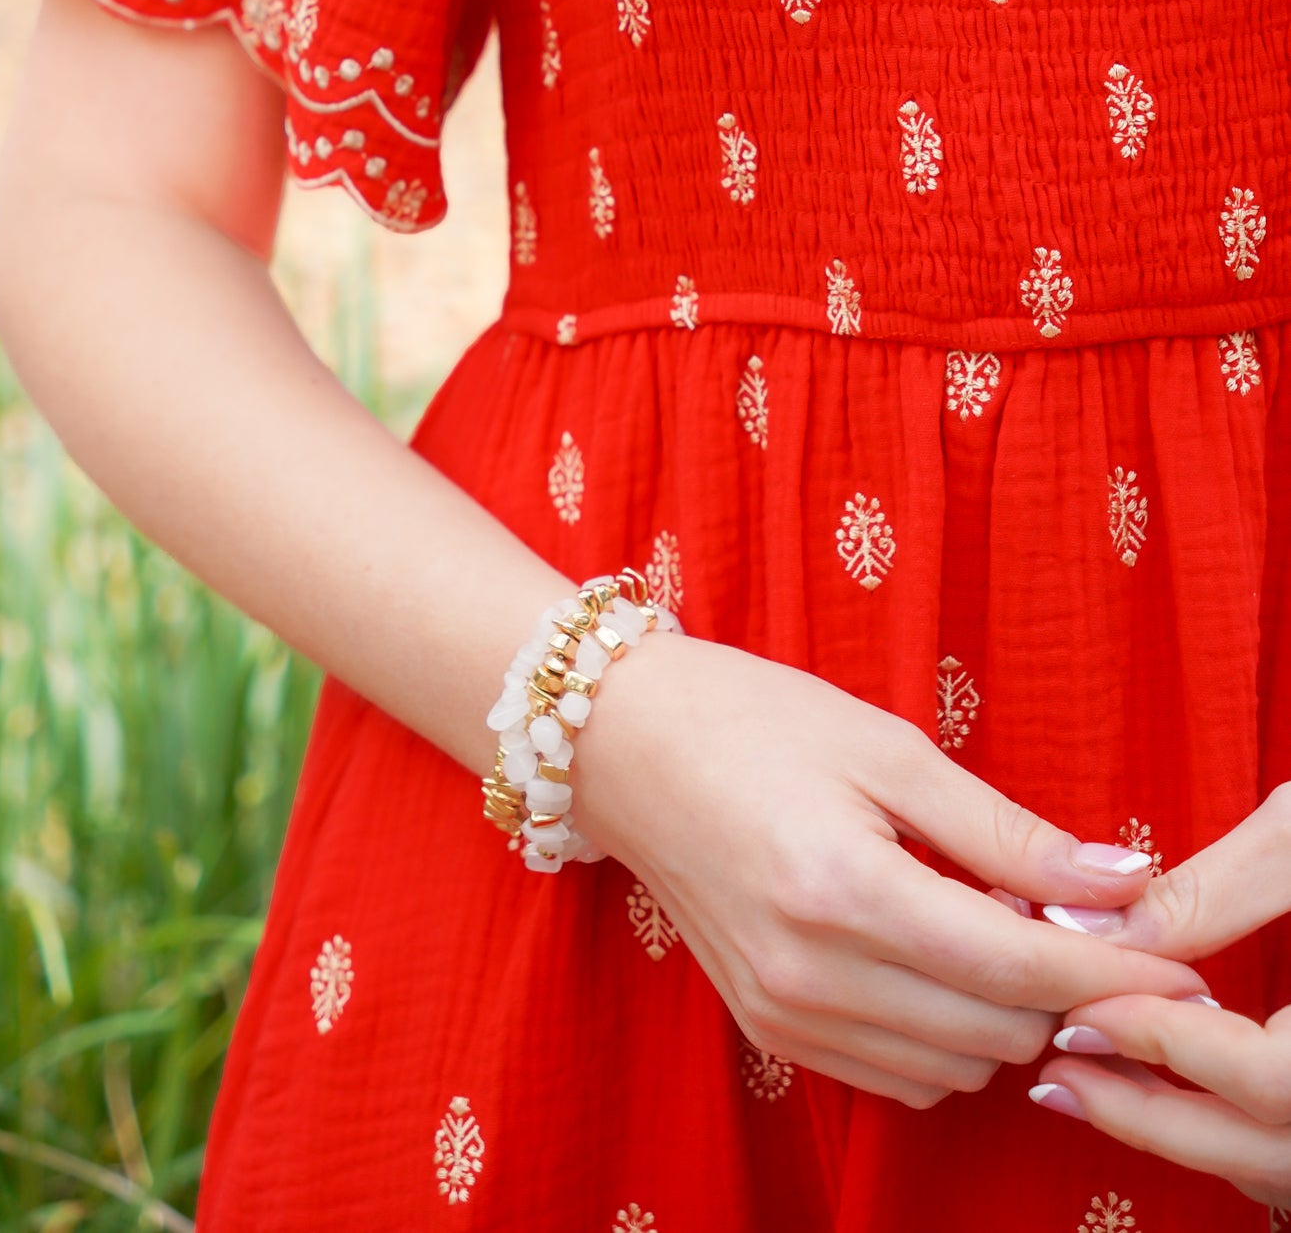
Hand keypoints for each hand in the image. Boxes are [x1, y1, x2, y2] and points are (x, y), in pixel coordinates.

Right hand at [572, 635, 1208, 1109]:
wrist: (620, 745)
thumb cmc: (751, 720)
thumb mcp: (887, 746)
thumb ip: (1005, 831)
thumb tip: (1116, 884)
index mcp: (843, 888)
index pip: (1017, 969)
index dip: (1111, 973)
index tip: (1175, 966)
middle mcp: (812, 972)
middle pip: (997, 1031)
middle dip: (1060, 990)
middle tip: (1074, 921)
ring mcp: (786, 1014)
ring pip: (957, 1068)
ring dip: (1004, 1017)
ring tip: (996, 930)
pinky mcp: (771, 1031)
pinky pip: (901, 1077)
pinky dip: (947, 1040)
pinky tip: (938, 964)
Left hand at [1035, 786, 1290, 1201]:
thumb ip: (1208, 892)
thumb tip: (1089, 937)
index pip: (1267, 1079)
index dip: (1162, 1048)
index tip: (1075, 1011)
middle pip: (1272, 1152)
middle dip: (1154, 1118)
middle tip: (1057, 1076)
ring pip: (1285, 1165)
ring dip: (1190, 1134)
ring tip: (1095, 1081)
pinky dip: (1238, 1133)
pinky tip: (1172, 1085)